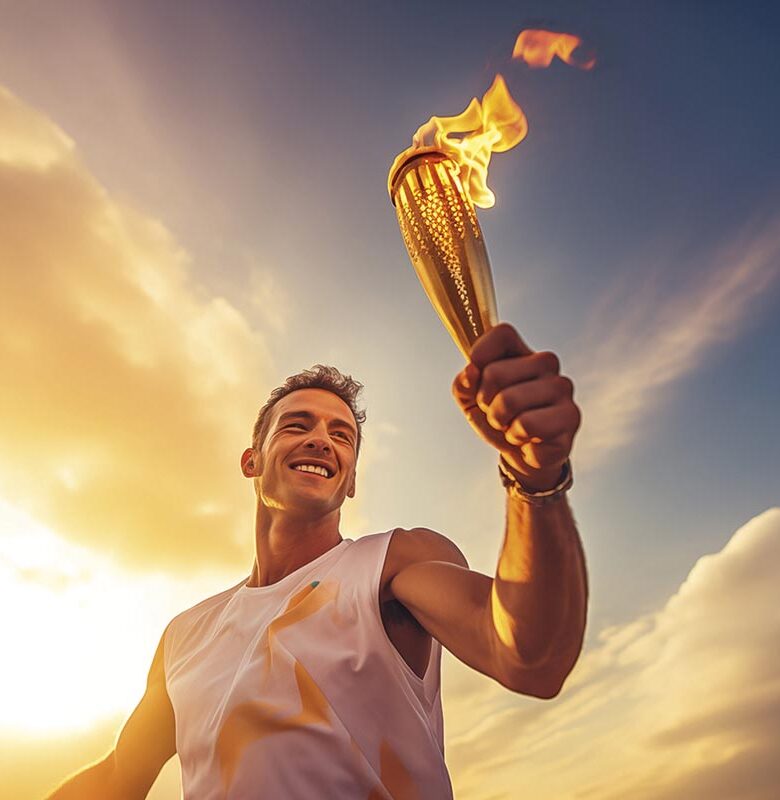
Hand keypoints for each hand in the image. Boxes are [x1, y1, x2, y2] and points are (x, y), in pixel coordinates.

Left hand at [452, 323, 580, 491]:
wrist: (522, 456)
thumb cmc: (500, 421)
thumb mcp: (471, 401)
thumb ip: (464, 384)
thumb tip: (470, 373)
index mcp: (521, 353)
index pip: (502, 333)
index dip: (480, 355)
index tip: (477, 377)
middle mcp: (545, 364)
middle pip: (494, 373)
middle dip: (485, 403)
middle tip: (498, 413)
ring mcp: (560, 388)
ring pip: (509, 400)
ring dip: (500, 422)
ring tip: (511, 426)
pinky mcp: (570, 415)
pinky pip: (527, 424)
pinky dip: (517, 437)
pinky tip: (527, 438)